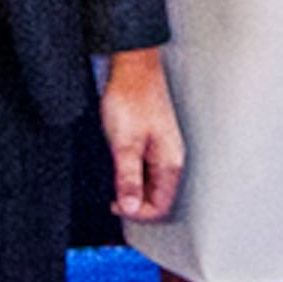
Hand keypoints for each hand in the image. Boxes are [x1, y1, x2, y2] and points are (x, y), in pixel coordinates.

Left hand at [98, 49, 185, 222]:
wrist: (132, 68)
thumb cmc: (130, 98)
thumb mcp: (124, 144)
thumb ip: (129, 179)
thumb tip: (131, 209)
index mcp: (170, 163)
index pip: (160, 207)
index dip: (137, 213)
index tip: (116, 205)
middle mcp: (170, 159)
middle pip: (157, 199)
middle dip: (134, 203)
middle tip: (112, 195)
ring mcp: (162, 150)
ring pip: (150, 185)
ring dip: (131, 188)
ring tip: (113, 177)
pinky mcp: (152, 141)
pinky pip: (145, 169)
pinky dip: (131, 174)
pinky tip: (118, 163)